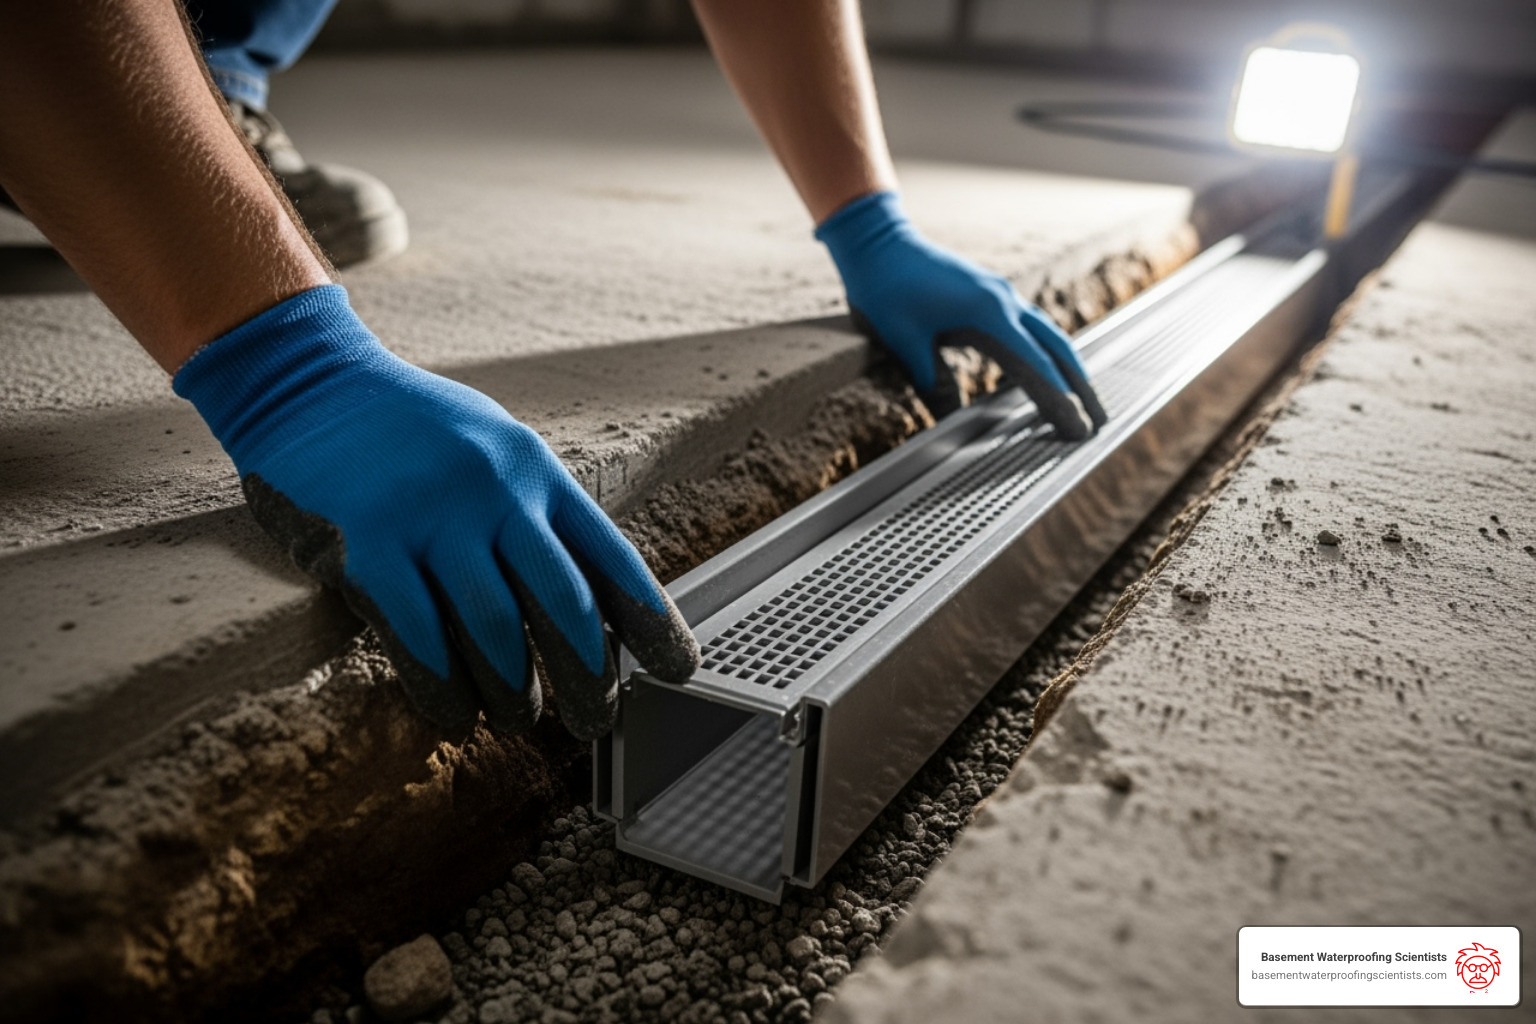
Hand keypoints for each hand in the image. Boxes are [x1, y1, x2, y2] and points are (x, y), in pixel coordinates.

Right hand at [174, 285, 698, 739]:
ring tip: (520, 720)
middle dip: (588, 676)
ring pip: (493, 632)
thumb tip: (591, 599)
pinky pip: (419, 639)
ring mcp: (430, 517)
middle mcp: (494, 491)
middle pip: (563, 605)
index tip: (679, 670)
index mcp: (534, 468)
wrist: (306, 381)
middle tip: (597, 722)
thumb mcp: (494, 446)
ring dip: (514, 692)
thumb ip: (537, 511)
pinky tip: (455, 716)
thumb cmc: (409, 428)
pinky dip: (444, 690)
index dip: (651, 622)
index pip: (611, 557)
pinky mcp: (365, 545)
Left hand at [816, 191, 1107, 437]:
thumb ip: (934, 383)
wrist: (878, 242)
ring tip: (1084, 399)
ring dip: (1069, 367)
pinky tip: (1047, 367)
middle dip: (1081, 385)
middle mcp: (1004, 300)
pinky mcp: (992, 292)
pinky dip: (1047, 350)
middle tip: (1099, 419)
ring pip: (1049, 334)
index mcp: (987, 313)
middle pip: (1057, 348)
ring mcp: (1001, 293)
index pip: (1034, 365)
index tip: (1076, 426)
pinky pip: (1032, 325)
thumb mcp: (905, 342)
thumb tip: (952, 425)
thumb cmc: (885, 289)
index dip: (1058, 398)